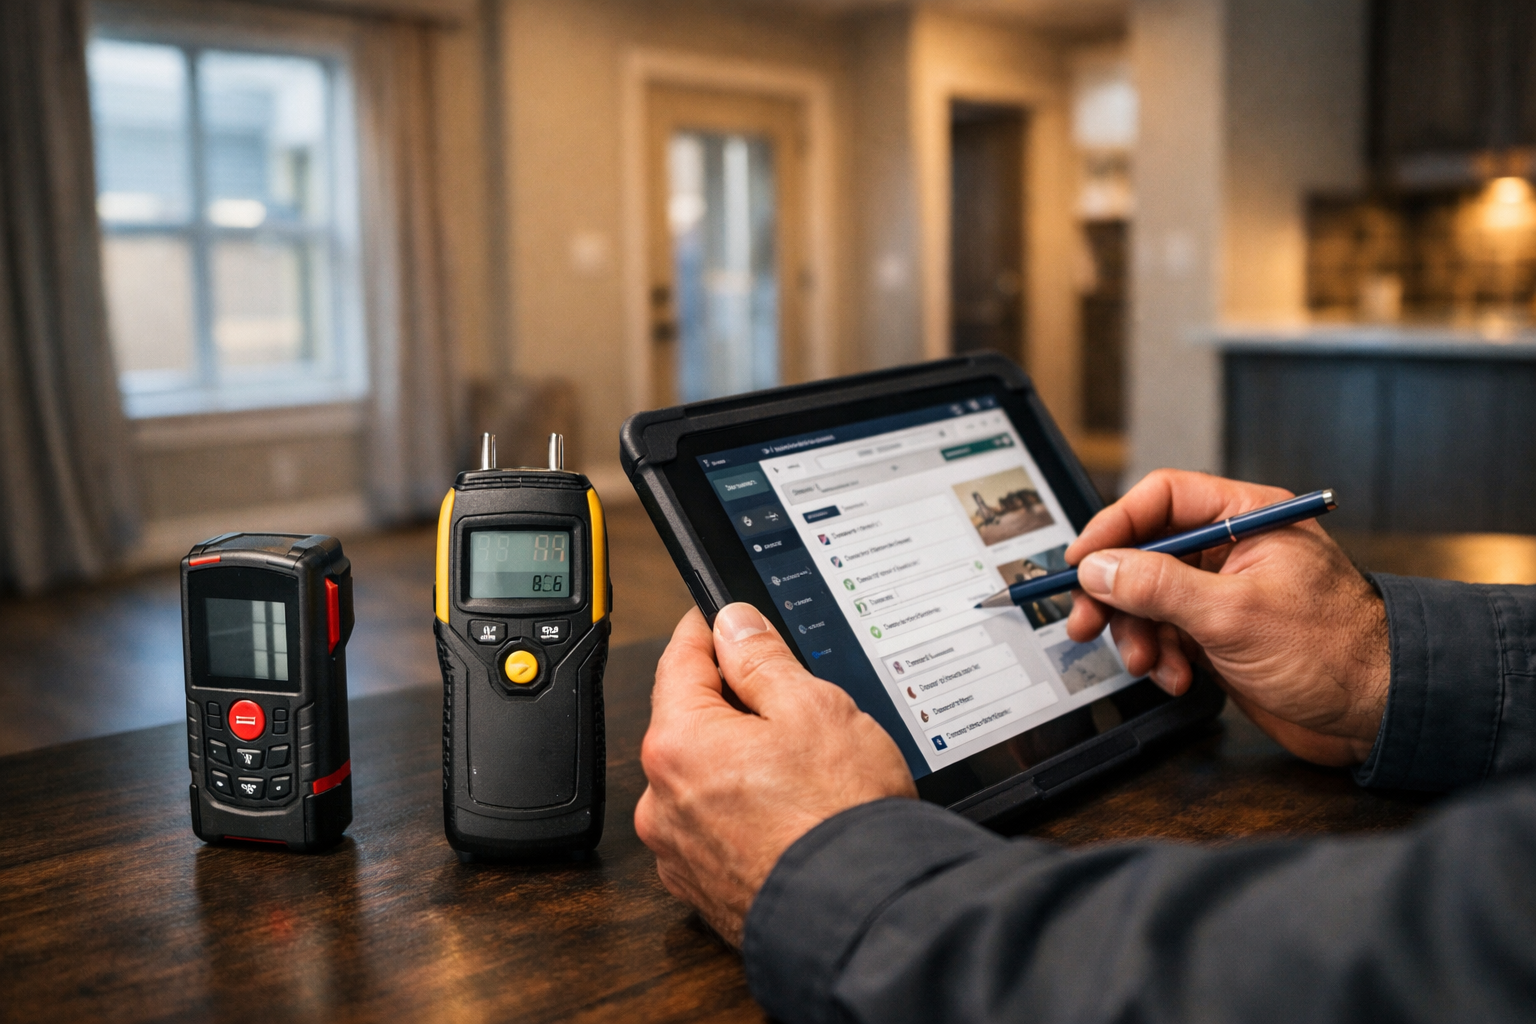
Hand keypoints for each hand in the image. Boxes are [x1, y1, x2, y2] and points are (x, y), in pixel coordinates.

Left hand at [635, 604, 915, 945]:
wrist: (864, 916)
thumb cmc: (841, 817)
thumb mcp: (813, 708)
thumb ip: (763, 660)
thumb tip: (734, 625)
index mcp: (679, 744)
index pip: (679, 661)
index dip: (706, 630)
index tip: (721, 618)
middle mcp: (662, 800)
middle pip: (689, 723)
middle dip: (731, 704)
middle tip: (787, 696)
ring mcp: (678, 852)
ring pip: (703, 778)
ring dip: (738, 761)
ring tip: (802, 766)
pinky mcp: (701, 889)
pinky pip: (715, 828)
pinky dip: (743, 813)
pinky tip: (791, 811)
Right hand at [1065, 470, 1389, 766]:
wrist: (1378, 713)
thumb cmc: (1335, 651)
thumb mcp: (1232, 613)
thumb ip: (1157, 585)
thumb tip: (1097, 566)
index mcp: (1246, 518)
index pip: (1161, 499)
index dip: (1113, 526)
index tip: (1079, 561)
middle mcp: (1232, 549)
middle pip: (1145, 552)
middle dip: (1114, 592)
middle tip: (1084, 621)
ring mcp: (1224, 593)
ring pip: (1149, 600)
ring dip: (1138, 635)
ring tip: (1148, 664)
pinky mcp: (1221, 634)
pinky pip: (1166, 635)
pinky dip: (1160, 658)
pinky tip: (1177, 678)